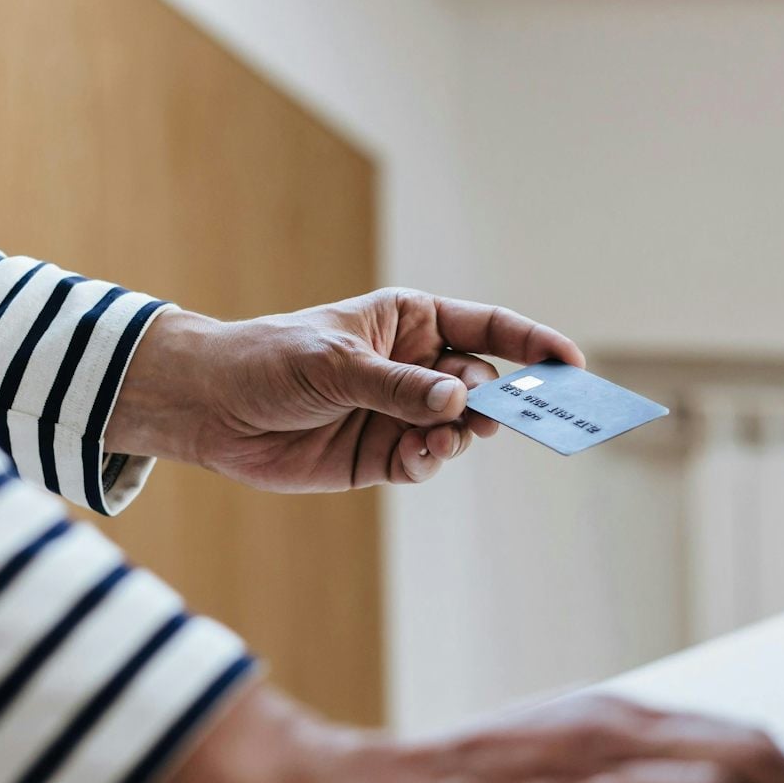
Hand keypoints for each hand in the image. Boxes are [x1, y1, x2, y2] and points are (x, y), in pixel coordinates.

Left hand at [107, 289, 584, 491]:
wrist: (211, 408)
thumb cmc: (269, 361)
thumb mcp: (334, 363)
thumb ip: (398, 385)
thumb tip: (457, 401)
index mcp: (411, 320)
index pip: (488, 328)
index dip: (533, 344)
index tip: (571, 365)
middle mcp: (415, 366)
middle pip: (484, 384)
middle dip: (497, 402)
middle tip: (495, 418)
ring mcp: (401, 412)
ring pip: (459, 429)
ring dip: (458, 436)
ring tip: (437, 439)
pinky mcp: (380, 456)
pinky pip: (425, 461)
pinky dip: (428, 461)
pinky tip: (415, 457)